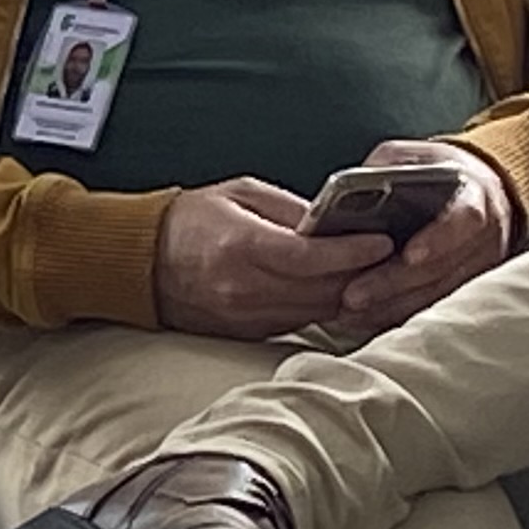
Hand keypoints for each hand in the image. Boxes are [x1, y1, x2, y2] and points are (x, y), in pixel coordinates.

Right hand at [150, 179, 394, 340]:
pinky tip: (334, 289)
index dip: (354, 251)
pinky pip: (299, 322)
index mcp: (240, 247)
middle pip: (323, 289)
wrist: (138, 263)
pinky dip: (321, 306)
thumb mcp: (240, 194)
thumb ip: (291, 209)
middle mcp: (243, 288)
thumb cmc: (188, 221)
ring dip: (346, 293)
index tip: (383, 240)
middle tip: (389, 255)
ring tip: (368, 271)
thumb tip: (339, 223)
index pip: (312, 257)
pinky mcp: (246, 333)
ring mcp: (245, 316)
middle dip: (362, 273)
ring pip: (317, 311)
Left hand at [332, 139, 516, 333]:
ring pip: (437, 294)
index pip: (464, 220)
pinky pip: (434, 306)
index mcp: (474, 196)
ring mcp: (479, 265)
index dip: (439, 239)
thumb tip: (352, 187)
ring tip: (349, 314)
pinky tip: (364, 321)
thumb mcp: (415, 155)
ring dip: (392, 307)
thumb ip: (388, 166)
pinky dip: (399, 315)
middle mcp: (484, 236)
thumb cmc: (439, 170)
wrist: (481, 190)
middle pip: (442, 267)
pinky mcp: (466, 285)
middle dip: (396, 284)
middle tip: (353, 296)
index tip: (410, 255)